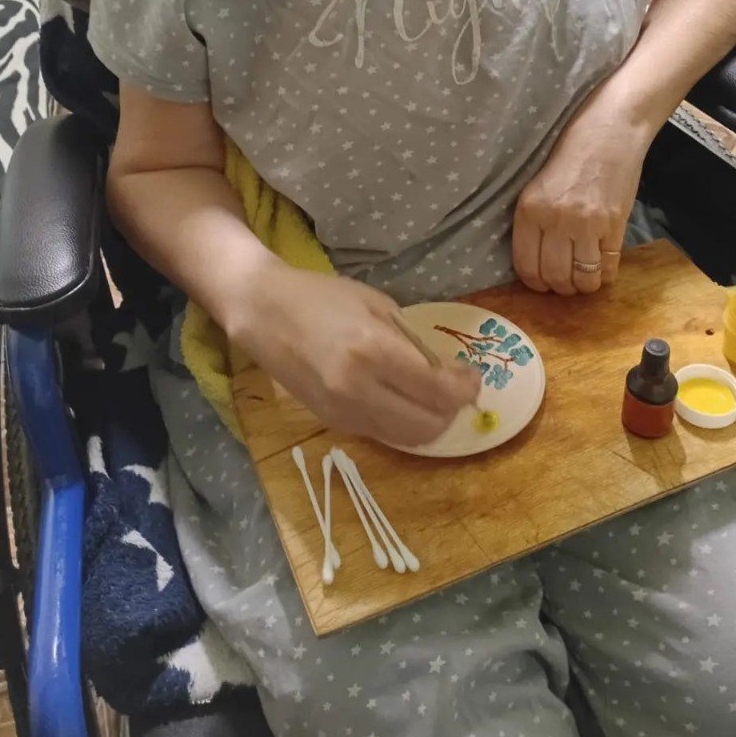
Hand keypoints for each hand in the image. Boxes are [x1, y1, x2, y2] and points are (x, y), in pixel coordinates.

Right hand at [225, 267, 480, 445]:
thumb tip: (442, 370)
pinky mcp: (333, 423)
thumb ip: (411, 341)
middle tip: (456, 388)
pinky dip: (403, 423)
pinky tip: (403, 399)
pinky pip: (383, 434)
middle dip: (452, 410)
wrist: (264, 314)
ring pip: (407, 439)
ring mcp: (344, 412)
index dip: (465, 389)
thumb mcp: (378, 305)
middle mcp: (359, 390)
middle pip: (428, 425)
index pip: (437, 391)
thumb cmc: (323, 297)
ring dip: (430, 422)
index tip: (471, 376)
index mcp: (373, 351)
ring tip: (433, 396)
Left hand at [513, 113, 648, 296]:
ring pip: (583, 278)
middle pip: (555, 277)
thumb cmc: (571, 152)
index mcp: (530, 210)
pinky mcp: (615, 225)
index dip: (535, 283)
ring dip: (584, 285)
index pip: (526, 266)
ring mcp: (587, 225)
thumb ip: (535, 220)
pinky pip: (609, 267)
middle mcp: (556, 221)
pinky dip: (605, 275)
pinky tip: (602, 267)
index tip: (542, 282)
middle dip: (560, 288)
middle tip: (565, 282)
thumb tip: (536, 259)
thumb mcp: (538, 184)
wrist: (610, 131)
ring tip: (584, 277)